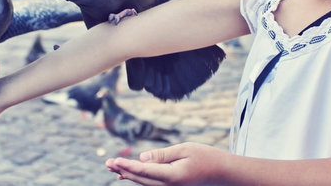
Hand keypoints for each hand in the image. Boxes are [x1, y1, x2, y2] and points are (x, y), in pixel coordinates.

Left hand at [104, 142, 226, 185]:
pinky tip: (128, 175)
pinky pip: (152, 184)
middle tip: (107, 163)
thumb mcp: (185, 149)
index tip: (115, 161)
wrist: (222, 173)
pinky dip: (139, 178)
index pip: (145, 171)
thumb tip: (142, 157)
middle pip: (141, 179)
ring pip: (145, 183)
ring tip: (113, 168)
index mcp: (173, 176)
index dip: (128, 166)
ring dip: (129, 175)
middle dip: (124, 171)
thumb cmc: (206, 157)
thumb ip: (162, 155)